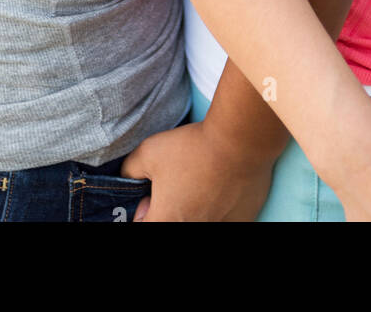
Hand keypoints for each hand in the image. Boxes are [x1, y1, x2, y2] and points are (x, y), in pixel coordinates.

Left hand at [120, 119, 275, 221]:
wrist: (240, 141)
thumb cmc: (194, 148)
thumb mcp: (148, 151)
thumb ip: (129, 170)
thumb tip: (127, 180)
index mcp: (166, 221)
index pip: (144, 226)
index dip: (144, 212)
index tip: (150, 197)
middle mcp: (193, 229)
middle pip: (173, 222)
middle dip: (169, 209)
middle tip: (175, 187)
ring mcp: (220, 227)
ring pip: (200, 220)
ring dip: (195, 208)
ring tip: (200, 183)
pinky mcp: (243, 221)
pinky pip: (224, 218)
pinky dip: (219, 207)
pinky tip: (221, 184)